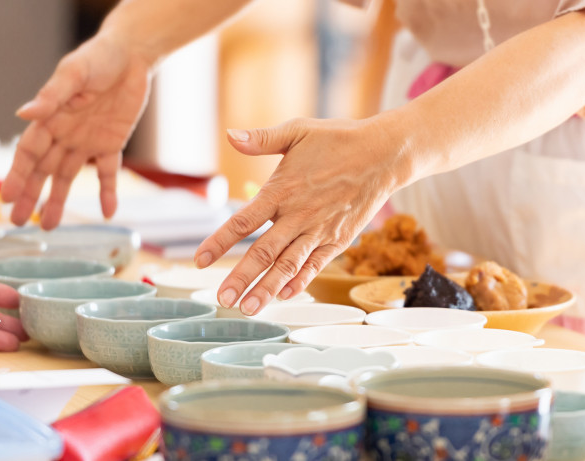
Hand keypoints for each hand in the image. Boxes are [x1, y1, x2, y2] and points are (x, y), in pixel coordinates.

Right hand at [1, 33, 152, 228]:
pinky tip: (108, 212)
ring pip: (68, 176)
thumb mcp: (74, 73)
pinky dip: (108, 192)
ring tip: (48, 225)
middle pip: (43, 169)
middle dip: (30, 195)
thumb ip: (51, 95)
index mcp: (50, 117)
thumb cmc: (98, 57)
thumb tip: (23, 114)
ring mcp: (87, 141)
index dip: (17, 175)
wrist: (133, 55)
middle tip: (17, 221)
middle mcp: (64, 133)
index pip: (28, 151)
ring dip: (58, 200)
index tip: (5, 197)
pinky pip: (108, 172)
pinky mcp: (111, 143)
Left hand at [195, 115, 412, 314]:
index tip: (200, 261)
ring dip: (268, 288)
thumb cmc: (338, 140)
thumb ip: (261, 139)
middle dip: (241, 278)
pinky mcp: (339, 240)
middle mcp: (299, 214)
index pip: (243, 221)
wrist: (384, 154)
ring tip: (248, 308)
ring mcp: (320, 230)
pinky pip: (316, 265)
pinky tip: (284, 295)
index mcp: (283, 190)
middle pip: (264, 252)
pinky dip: (301, 281)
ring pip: (289, 265)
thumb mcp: (297, 131)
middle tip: (222, 300)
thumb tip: (231, 135)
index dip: (220, 242)